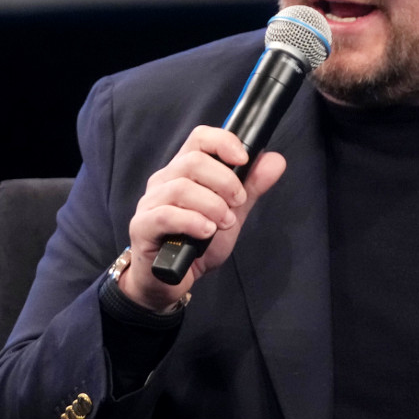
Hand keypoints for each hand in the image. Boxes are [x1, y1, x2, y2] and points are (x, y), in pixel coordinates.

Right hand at [120, 125, 286, 309]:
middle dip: (225, 182)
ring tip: (223, 224)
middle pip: (193, 161)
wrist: (171, 281)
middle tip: (237, 204)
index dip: (223, 141)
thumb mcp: (231, 213)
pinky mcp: (142, 227)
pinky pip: (166, 215)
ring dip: (212, 205)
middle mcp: (164, 181)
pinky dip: (193, 222)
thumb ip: (251, 188)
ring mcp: (150, 203)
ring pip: (181, 188)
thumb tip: (275, 160)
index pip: (199, 138)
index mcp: (184, 171)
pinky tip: (206, 232)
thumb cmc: (196, 244)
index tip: (244, 159)